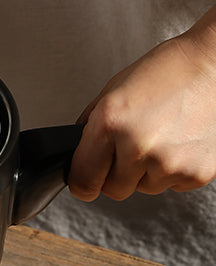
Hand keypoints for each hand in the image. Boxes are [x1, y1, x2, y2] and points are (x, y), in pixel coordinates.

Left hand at [69, 8, 215, 201]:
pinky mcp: (195, 172)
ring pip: (142, 188)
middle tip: (134, 144)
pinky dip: (173, 169)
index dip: (84, 181)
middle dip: (117, 173)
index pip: (82, 183)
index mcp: (111, 123)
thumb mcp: (114, 90)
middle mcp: (138, 146)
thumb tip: (75, 157)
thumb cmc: (169, 71)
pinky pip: (170, 185)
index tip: (89, 176)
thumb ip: (90, 128)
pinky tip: (180, 141)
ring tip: (162, 136)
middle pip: (112, 190)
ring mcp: (169, 162)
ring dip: (147, 170)